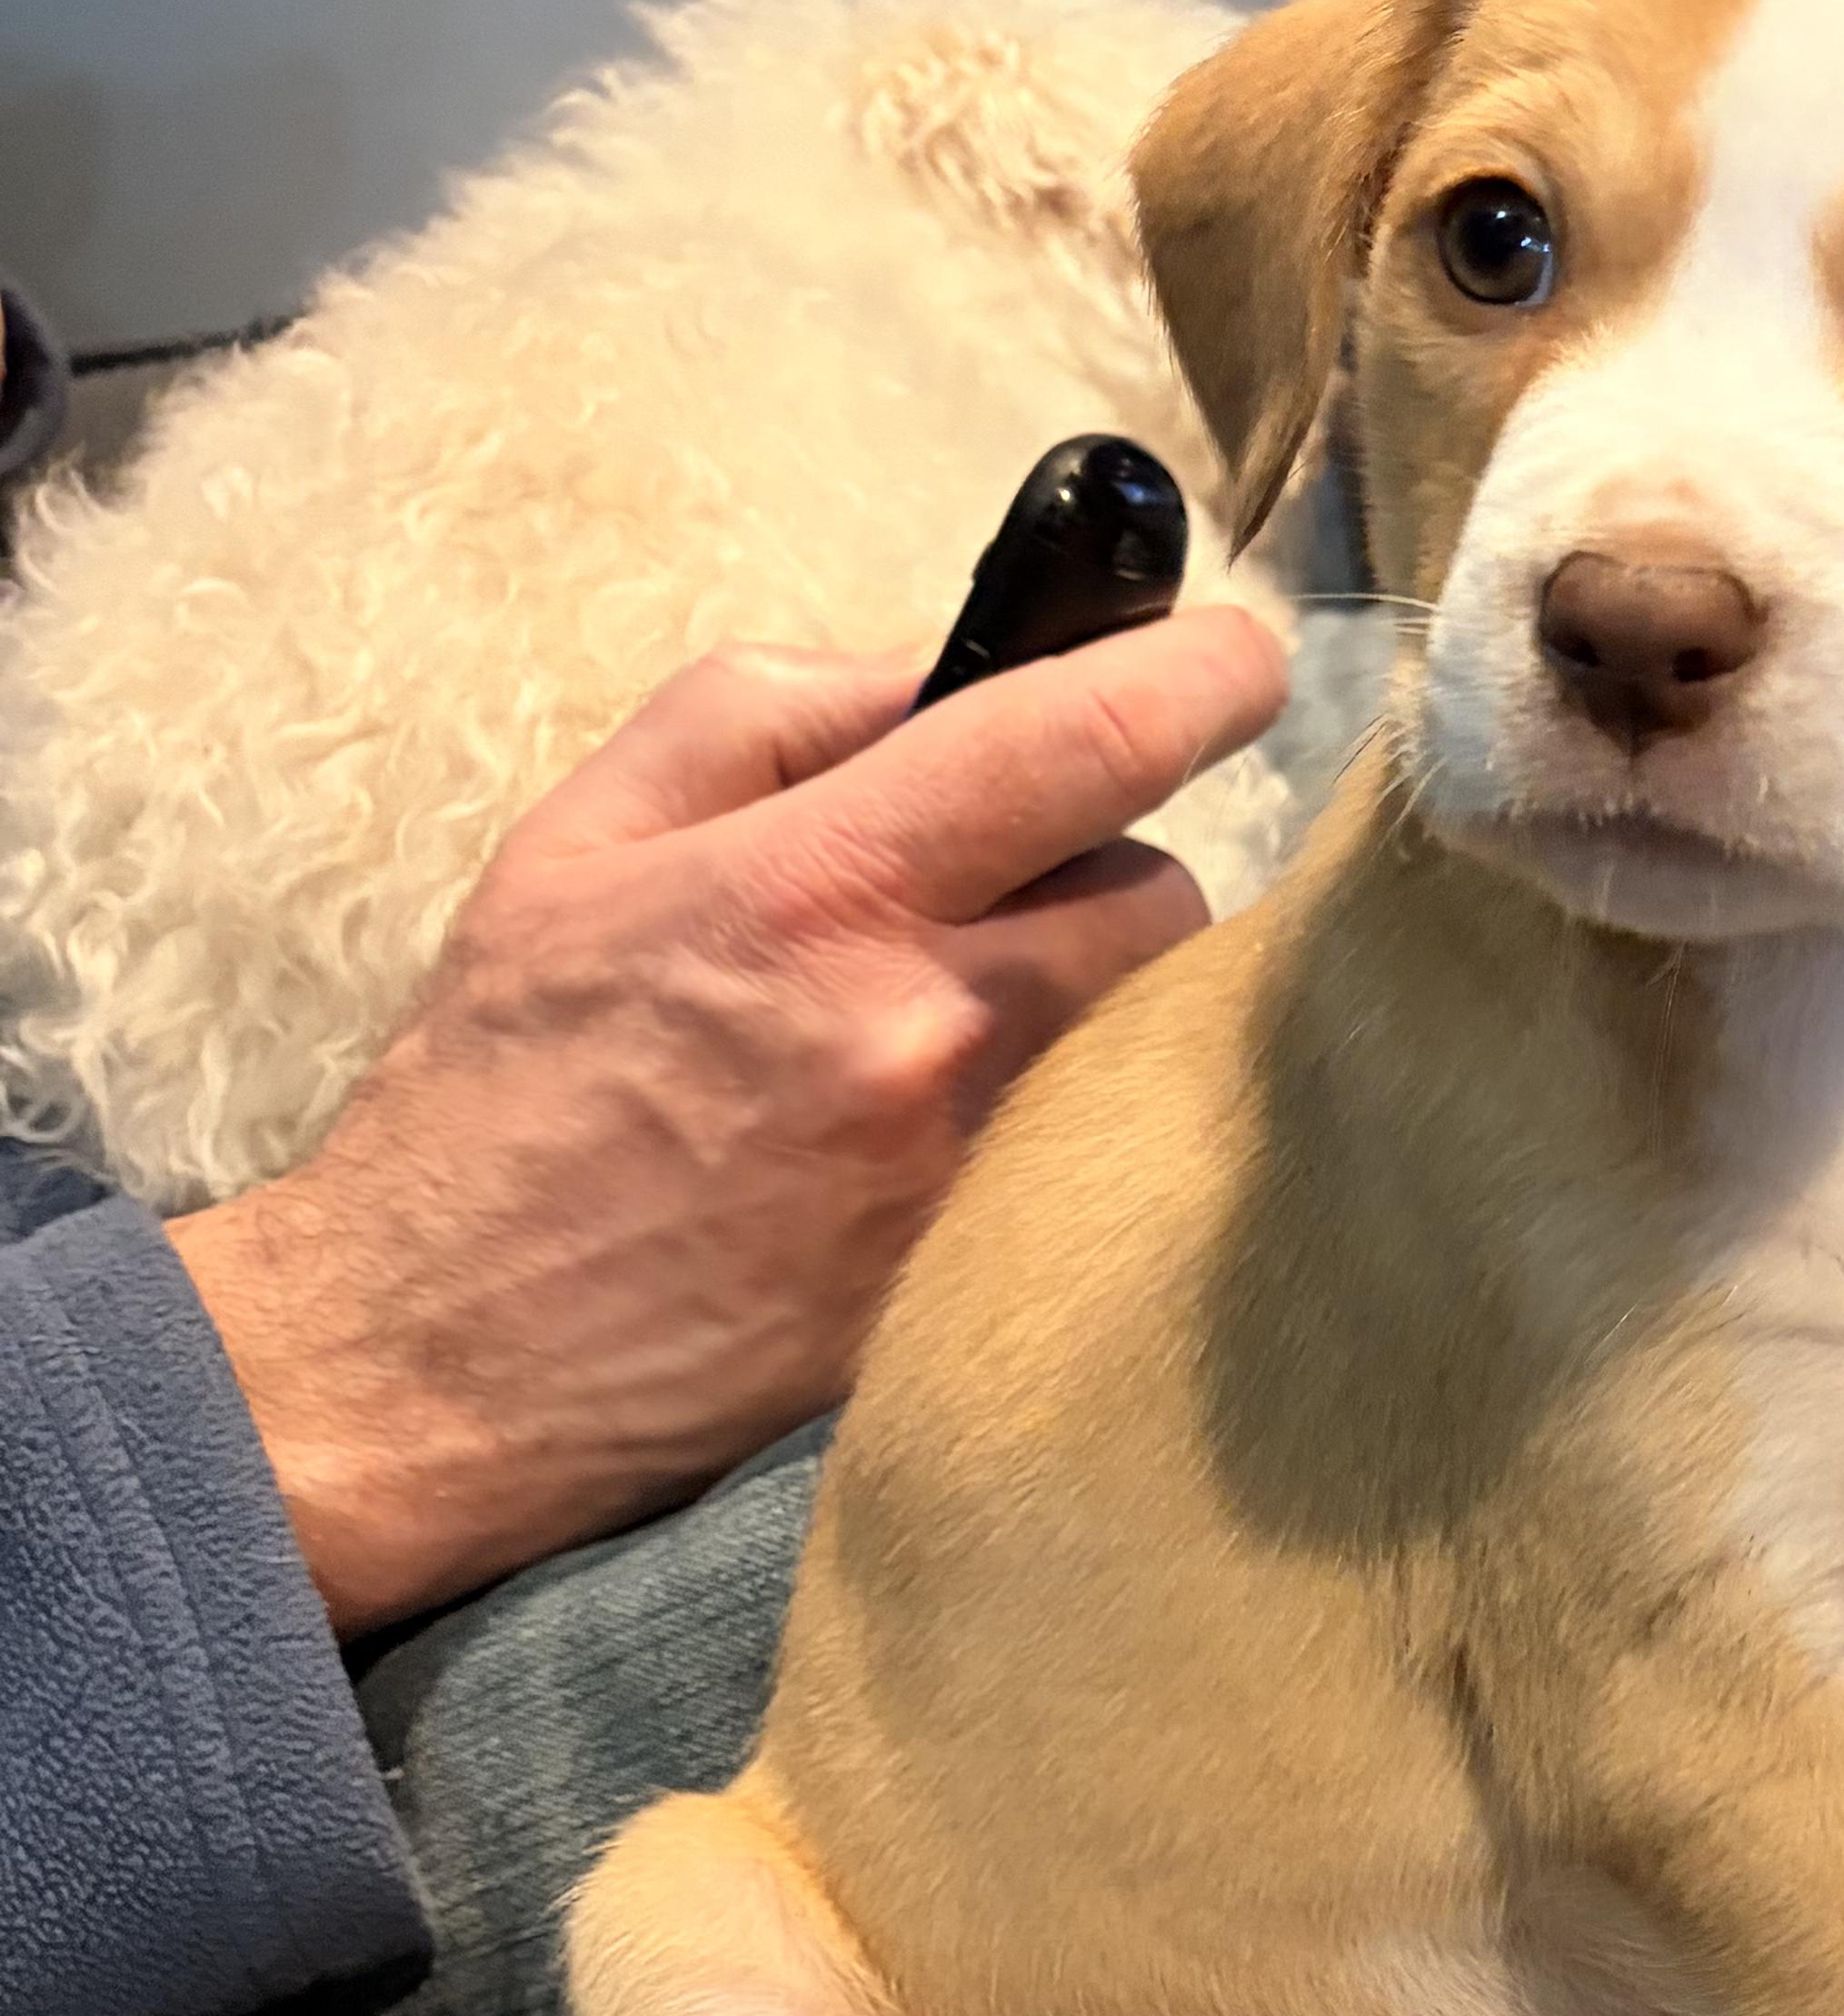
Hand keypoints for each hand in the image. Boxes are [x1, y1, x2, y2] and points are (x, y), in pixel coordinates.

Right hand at [170, 612, 1287, 1634]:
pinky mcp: (982, 1279)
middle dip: (1106, 869)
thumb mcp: (581, 839)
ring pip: (1143, 1031)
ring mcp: (969, 1170)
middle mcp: (925, 1028)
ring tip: (948, 1021)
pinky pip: (1092, 1155)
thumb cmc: (500, 1085)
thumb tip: (939, 667)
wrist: (434, 1357)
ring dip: (1089, 996)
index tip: (1236, 658)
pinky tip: (928, 1138)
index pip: (1090, 742)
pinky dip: (1054, 1118)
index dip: (1203, 676)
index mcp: (820, 888)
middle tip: (998, 892)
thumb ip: (771, 711)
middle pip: (1160, 895)